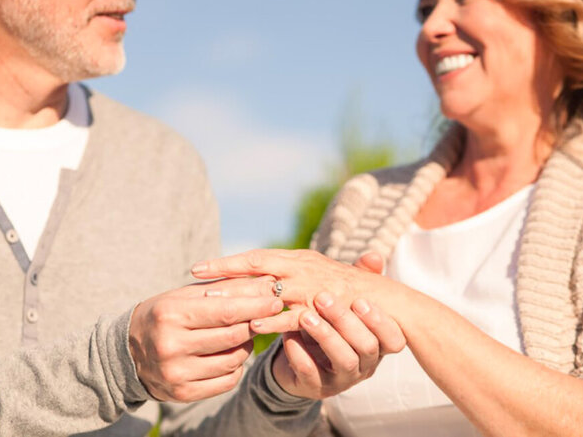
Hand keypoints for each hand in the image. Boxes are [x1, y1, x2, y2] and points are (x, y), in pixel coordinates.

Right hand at [128, 276, 282, 402]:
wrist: (127, 351)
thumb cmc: (164, 314)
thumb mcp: (187, 295)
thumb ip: (226, 288)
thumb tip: (267, 282)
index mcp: (171, 314)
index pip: (225, 311)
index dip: (256, 305)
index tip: (276, 299)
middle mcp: (170, 345)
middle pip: (232, 335)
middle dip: (256, 323)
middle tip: (267, 314)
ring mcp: (175, 373)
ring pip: (233, 360)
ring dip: (246, 345)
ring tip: (243, 333)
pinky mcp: (182, 393)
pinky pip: (226, 381)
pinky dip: (236, 366)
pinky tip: (231, 354)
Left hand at [191, 248, 390, 308]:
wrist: (387, 304)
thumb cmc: (349, 289)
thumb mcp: (318, 275)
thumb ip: (292, 274)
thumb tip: (266, 272)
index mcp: (299, 259)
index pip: (257, 258)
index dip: (228, 261)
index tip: (201, 266)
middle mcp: (303, 269)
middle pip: (256, 268)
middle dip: (225, 273)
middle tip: (195, 277)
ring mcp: (311, 289)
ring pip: (268, 290)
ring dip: (240, 295)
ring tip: (211, 301)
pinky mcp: (322, 311)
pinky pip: (292, 316)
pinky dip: (272, 320)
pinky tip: (251, 325)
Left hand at [269, 291, 405, 398]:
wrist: (301, 359)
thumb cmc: (330, 324)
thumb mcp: (343, 304)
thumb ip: (359, 282)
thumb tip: (373, 256)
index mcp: (377, 343)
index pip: (394, 339)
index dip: (381, 321)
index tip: (360, 301)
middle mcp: (365, 363)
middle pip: (367, 346)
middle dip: (346, 321)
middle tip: (323, 298)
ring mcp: (343, 378)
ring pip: (343, 360)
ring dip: (325, 335)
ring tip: (305, 316)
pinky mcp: (317, 387)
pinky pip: (312, 374)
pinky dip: (300, 354)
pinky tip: (288, 336)